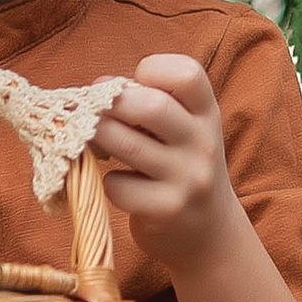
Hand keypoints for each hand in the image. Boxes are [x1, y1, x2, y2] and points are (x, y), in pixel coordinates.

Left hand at [89, 53, 245, 272]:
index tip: (136, 86)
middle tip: (96, 113)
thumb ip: (149, 105)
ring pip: (124, 144)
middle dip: (110, 104)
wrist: (209, 231)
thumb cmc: (180, 166)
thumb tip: (92, 95)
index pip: (186, 73)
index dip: (151, 70)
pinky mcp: (166, 210)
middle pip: (150, 106)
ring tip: (95, 142)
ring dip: (96, 138)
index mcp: (207, 112)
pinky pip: (117, 186)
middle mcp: (203, 142)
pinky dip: (107, 182)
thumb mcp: (183, 129)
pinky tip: (120, 185)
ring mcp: (187, 178)